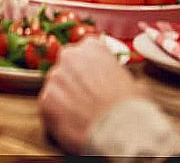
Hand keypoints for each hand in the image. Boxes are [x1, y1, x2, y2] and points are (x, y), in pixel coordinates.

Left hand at [38, 37, 145, 153]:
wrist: (121, 131)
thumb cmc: (131, 107)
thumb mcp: (134, 82)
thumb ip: (117, 75)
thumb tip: (118, 82)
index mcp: (92, 47)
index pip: (85, 50)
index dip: (90, 67)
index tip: (95, 78)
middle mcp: (70, 57)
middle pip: (68, 66)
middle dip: (74, 80)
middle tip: (87, 97)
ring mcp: (55, 78)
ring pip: (56, 86)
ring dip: (65, 97)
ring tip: (81, 113)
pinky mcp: (45, 100)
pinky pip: (48, 105)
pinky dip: (57, 114)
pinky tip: (72, 123)